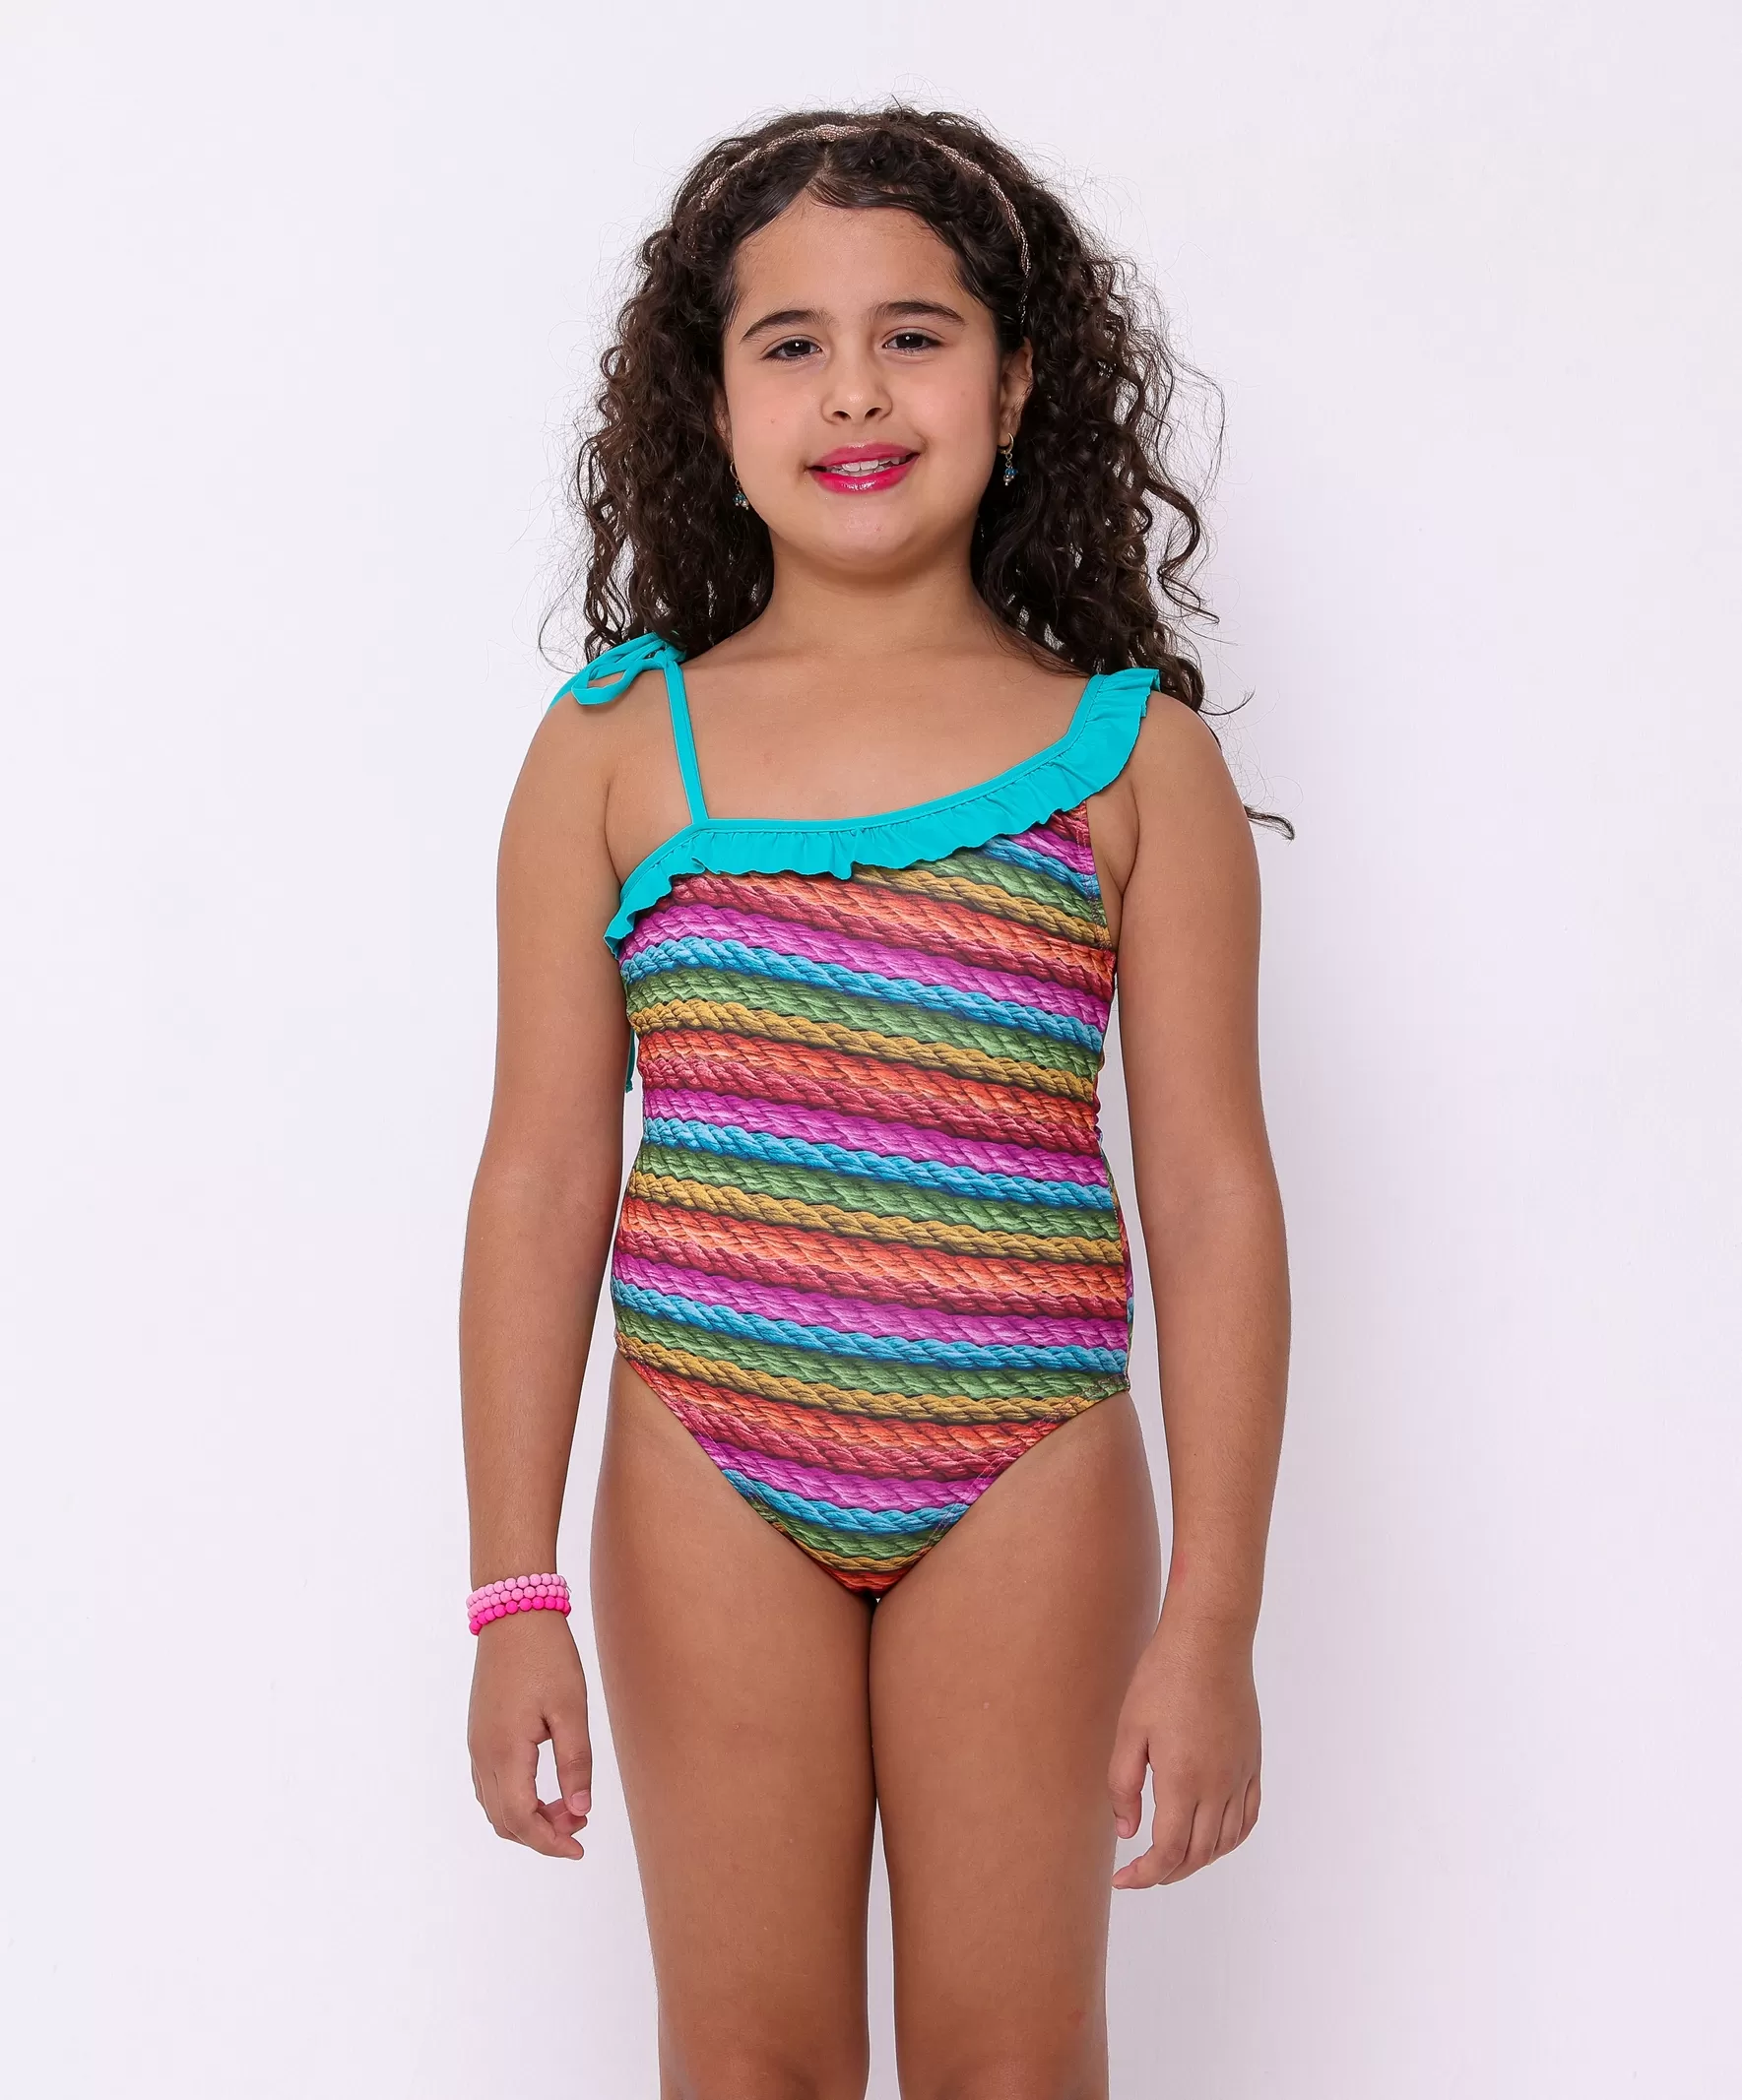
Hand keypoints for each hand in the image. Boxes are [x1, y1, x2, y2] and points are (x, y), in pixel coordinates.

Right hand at [467, 1609, 593, 1858]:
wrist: (514, 1614)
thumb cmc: (547, 1656)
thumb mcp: (571, 1709)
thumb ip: (575, 1763)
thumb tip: (580, 1811)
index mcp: (506, 1752)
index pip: (523, 1820)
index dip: (551, 1842)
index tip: (580, 1848)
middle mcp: (484, 1755)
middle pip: (505, 1821)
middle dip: (542, 1834)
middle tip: (581, 1825)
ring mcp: (477, 1745)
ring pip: (495, 1806)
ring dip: (528, 1819)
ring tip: (568, 1807)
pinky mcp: (479, 1734)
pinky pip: (490, 1786)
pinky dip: (514, 1801)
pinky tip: (543, 1789)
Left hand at [1107, 1610, 1260, 1888]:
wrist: (1210, 1640)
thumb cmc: (1163, 1678)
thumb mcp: (1129, 1729)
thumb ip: (1123, 1785)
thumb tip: (1127, 1832)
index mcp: (1183, 1781)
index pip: (1168, 1852)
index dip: (1144, 1874)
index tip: (1122, 1879)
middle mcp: (1218, 1786)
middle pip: (1198, 1854)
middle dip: (1167, 1873)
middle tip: (1140, 1873)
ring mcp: (1241, 1775)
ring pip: (1225, 1841)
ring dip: (1198, 1860)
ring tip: (1170, 1859)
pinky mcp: (1253, 1762)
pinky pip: (1249, 1816)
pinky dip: (1230, 1839)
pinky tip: (1212, 1839)